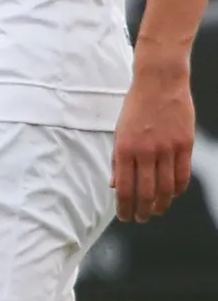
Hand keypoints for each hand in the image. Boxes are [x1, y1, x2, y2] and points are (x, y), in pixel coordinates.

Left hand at [113, 55, 193, 221]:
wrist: (159, 82)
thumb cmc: (135, 108)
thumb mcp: (119, 132)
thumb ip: (117, 160)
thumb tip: (115, 186)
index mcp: (124, 149)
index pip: (124, 190)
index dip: (125, 208)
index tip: (125, 217)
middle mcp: (146, 151)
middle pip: (145, 193)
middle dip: (142, 211)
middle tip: (141, 218)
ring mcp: (167, 148)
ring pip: (166, 188)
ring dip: (160, 205)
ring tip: (156, 211)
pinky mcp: (185, 144)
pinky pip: (182, 175)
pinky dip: (177, 190)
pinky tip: (172, 194)